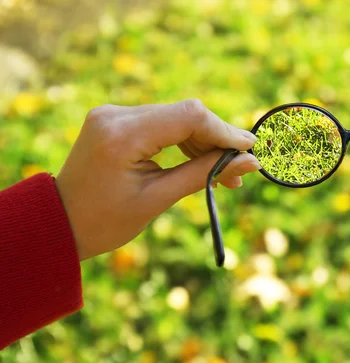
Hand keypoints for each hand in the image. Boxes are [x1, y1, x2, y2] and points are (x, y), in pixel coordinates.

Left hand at [55, 99, 259, 260]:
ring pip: (177, 117)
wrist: (59, 223)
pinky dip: (184, 141)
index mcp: (122, 135)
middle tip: (239, 172)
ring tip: (224, 175)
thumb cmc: (105, 221)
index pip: (189, 116)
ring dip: (203, 142)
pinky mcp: (117, 120)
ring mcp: (114, 114)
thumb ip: (205, 175)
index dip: (225, 131)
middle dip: (217, 140)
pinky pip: (162, 122)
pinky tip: (200, 162)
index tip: (250, 151)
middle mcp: (116, 115)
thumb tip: (250, 163)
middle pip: (185, 114)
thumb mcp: (159, 200)